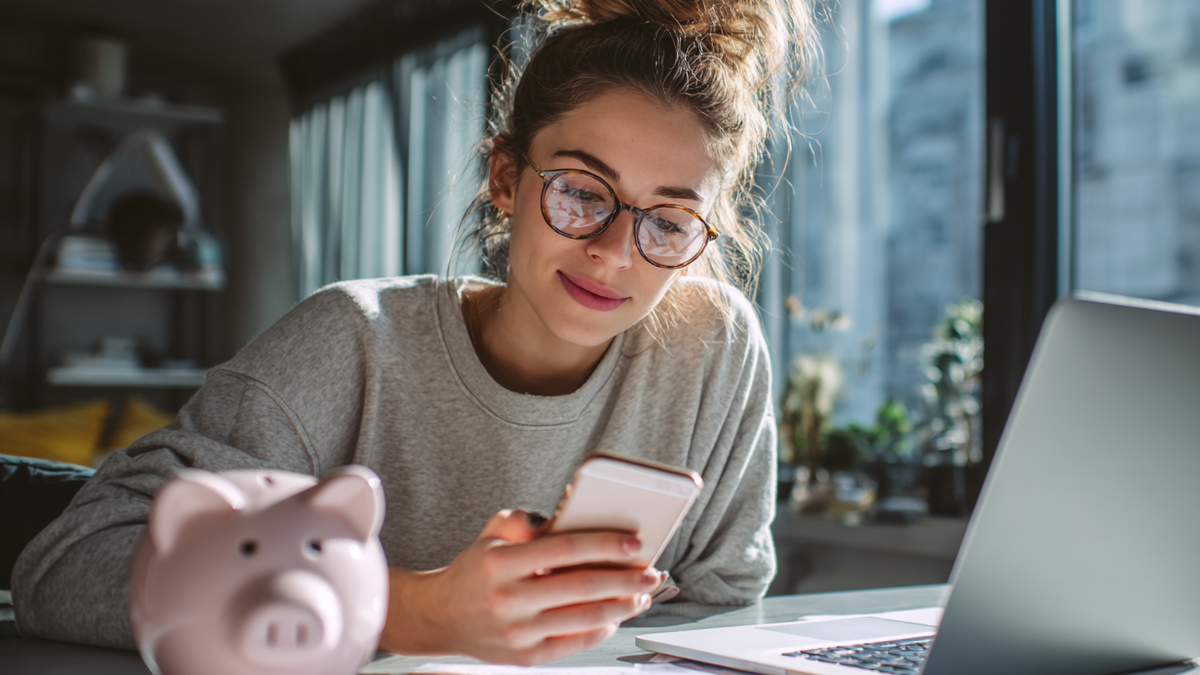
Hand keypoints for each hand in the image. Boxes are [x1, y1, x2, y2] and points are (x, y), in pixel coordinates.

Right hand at [380, 509, 665, 664]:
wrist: (439, 617)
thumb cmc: (476, 569)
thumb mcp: (492, 533)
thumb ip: (528, 520)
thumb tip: (571, 517)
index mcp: (500, 563)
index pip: (563, 549)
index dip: (603, 545)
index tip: (634, 543)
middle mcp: (507, 600)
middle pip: (580, 588)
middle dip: (623, 580)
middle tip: (651, 572)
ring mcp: (516, 633)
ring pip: (583, 619)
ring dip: (621, 607)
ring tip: (641, 595)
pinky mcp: (524, 657)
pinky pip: (574, 644)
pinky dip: (601, 629)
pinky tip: (616, 615)